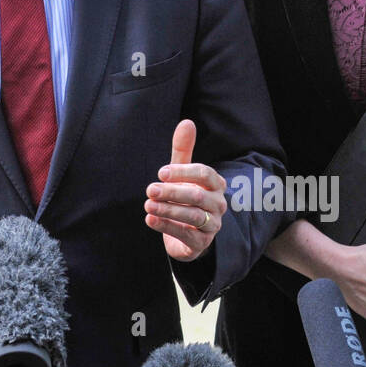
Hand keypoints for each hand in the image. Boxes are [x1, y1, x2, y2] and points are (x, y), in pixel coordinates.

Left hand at [144, 120, 227, 262]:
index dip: (182, 172)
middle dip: (172, 192)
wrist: (187, 234)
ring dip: (168, 210)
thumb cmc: (185, 196)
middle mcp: (218, 204)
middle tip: (149, 189)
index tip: (160, 173)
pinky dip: (167, 226)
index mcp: (215, 184)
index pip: (204, 174)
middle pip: (197, 196)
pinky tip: (150, 220)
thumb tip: (187, 122)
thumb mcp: (182, 173)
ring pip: (193, 216)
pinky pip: (186, 234)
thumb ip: (183, 150)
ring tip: (147, 205)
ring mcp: (212, 226)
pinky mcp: (201, 244)